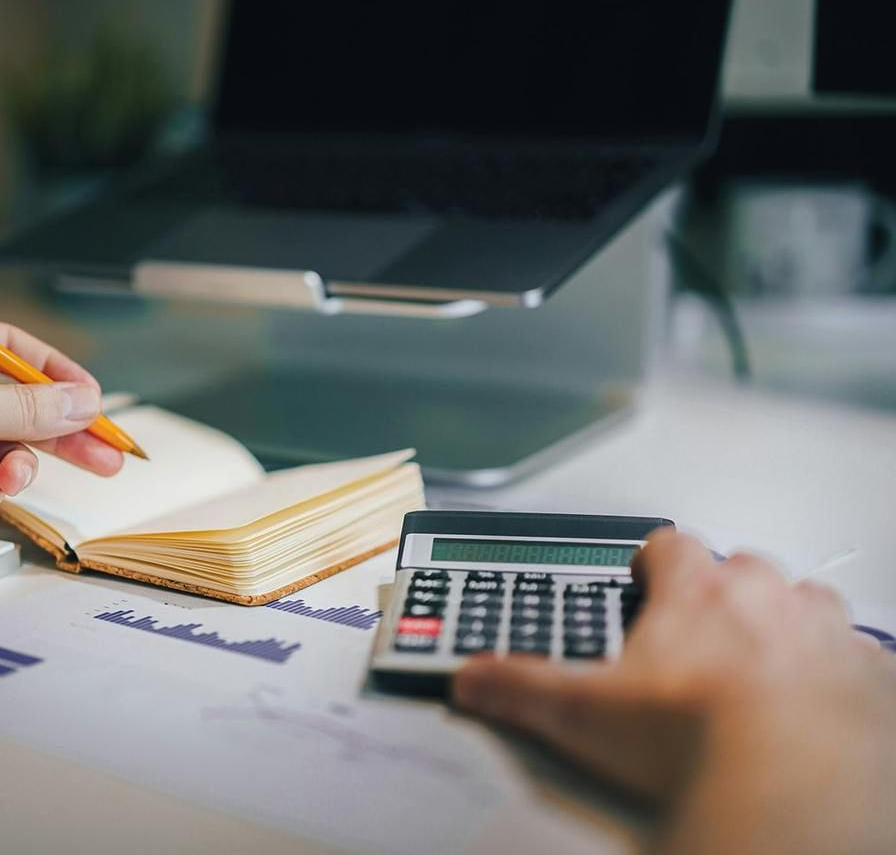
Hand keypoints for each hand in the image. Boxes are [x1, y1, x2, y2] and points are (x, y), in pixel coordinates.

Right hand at [450, 531, 895, 824]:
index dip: (655, 561)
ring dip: (790, 622)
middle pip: (744, 567)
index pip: (670, 544)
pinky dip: (843, 671)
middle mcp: (766, 597)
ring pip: (809, 601)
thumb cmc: (694, 737)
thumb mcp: (583, 713)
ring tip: (765, 663)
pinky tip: (821, 702)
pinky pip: (863, 656)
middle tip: (701, 637)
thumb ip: (520, 686)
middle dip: (725, 592)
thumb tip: (471, 677)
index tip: (646, 580)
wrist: (792, 782)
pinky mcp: (873, 678)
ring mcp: (826, 633)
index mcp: (697, 593)